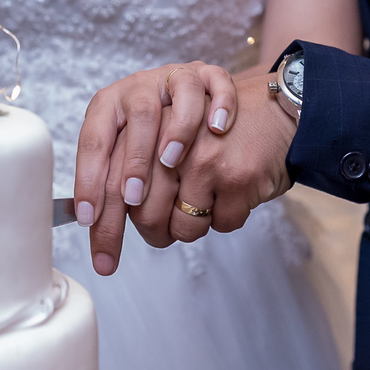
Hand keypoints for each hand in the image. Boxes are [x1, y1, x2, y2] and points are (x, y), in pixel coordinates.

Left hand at [88, 72, 298, 274]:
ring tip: (202, 201)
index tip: (101, 260)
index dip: (103, 226)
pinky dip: (224, 218)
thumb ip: (128, 163)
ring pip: (181, 226)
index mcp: (142, 126)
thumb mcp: (162, 129)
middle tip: (161, 235)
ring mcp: (203, 158)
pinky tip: (229, 193)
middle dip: (153, 235)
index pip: (110, 183)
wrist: (271, 109)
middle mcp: (168, 138)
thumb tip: (98, 219)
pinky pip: (219, 225)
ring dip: (190, 227)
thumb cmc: (208, 128)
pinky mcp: (236, 176)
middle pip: (143, 212)